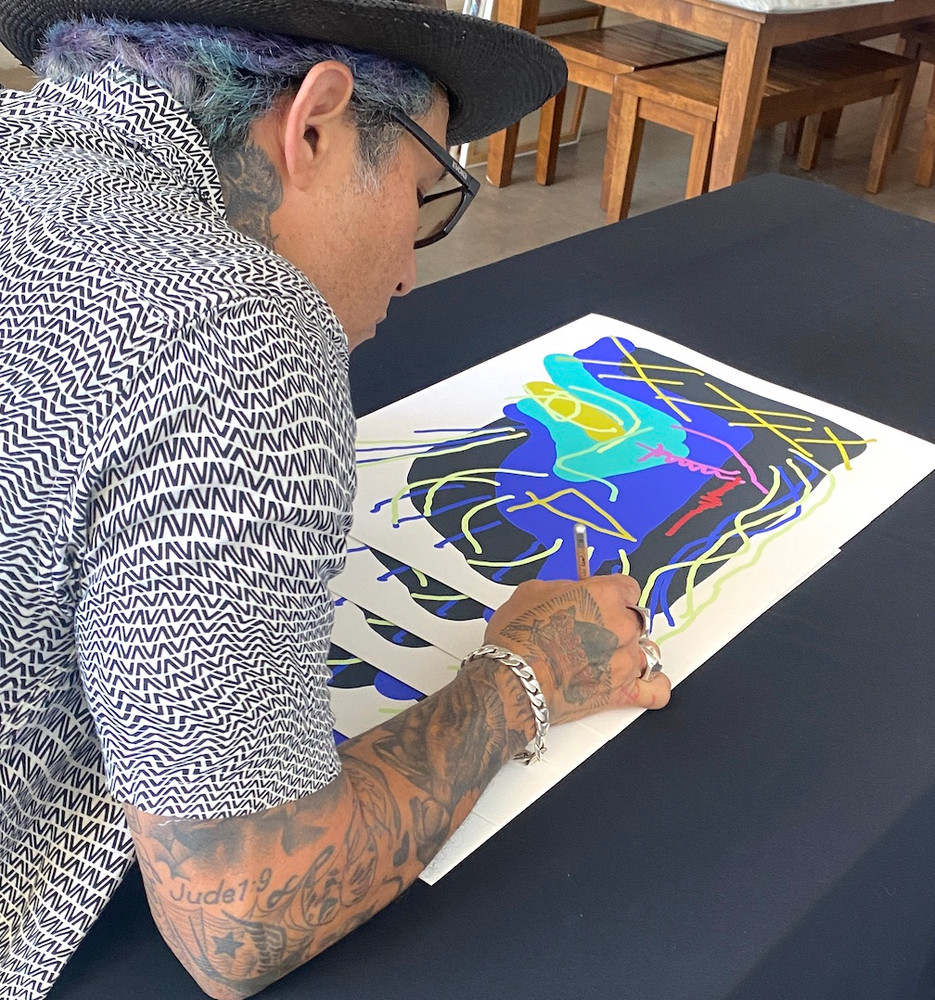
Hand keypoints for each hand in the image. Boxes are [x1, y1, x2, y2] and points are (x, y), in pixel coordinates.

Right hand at [484, 576, 670, 725]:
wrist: (514, 680)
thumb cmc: (519, 638)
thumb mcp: (533, 592)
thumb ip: (563, 589)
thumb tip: (570, 591)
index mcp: (605, 596)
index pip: (628, 587)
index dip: (613, 593)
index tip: (604, 599)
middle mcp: (622, 626)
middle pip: (637, 618)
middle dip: (618, 622)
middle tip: (594, 630)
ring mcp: (626, 661)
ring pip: (646, 650)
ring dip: (629, 651)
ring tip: (607, 656)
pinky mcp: (623, 692)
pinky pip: (656, 691)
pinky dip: (654, 686)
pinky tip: (644, 681)